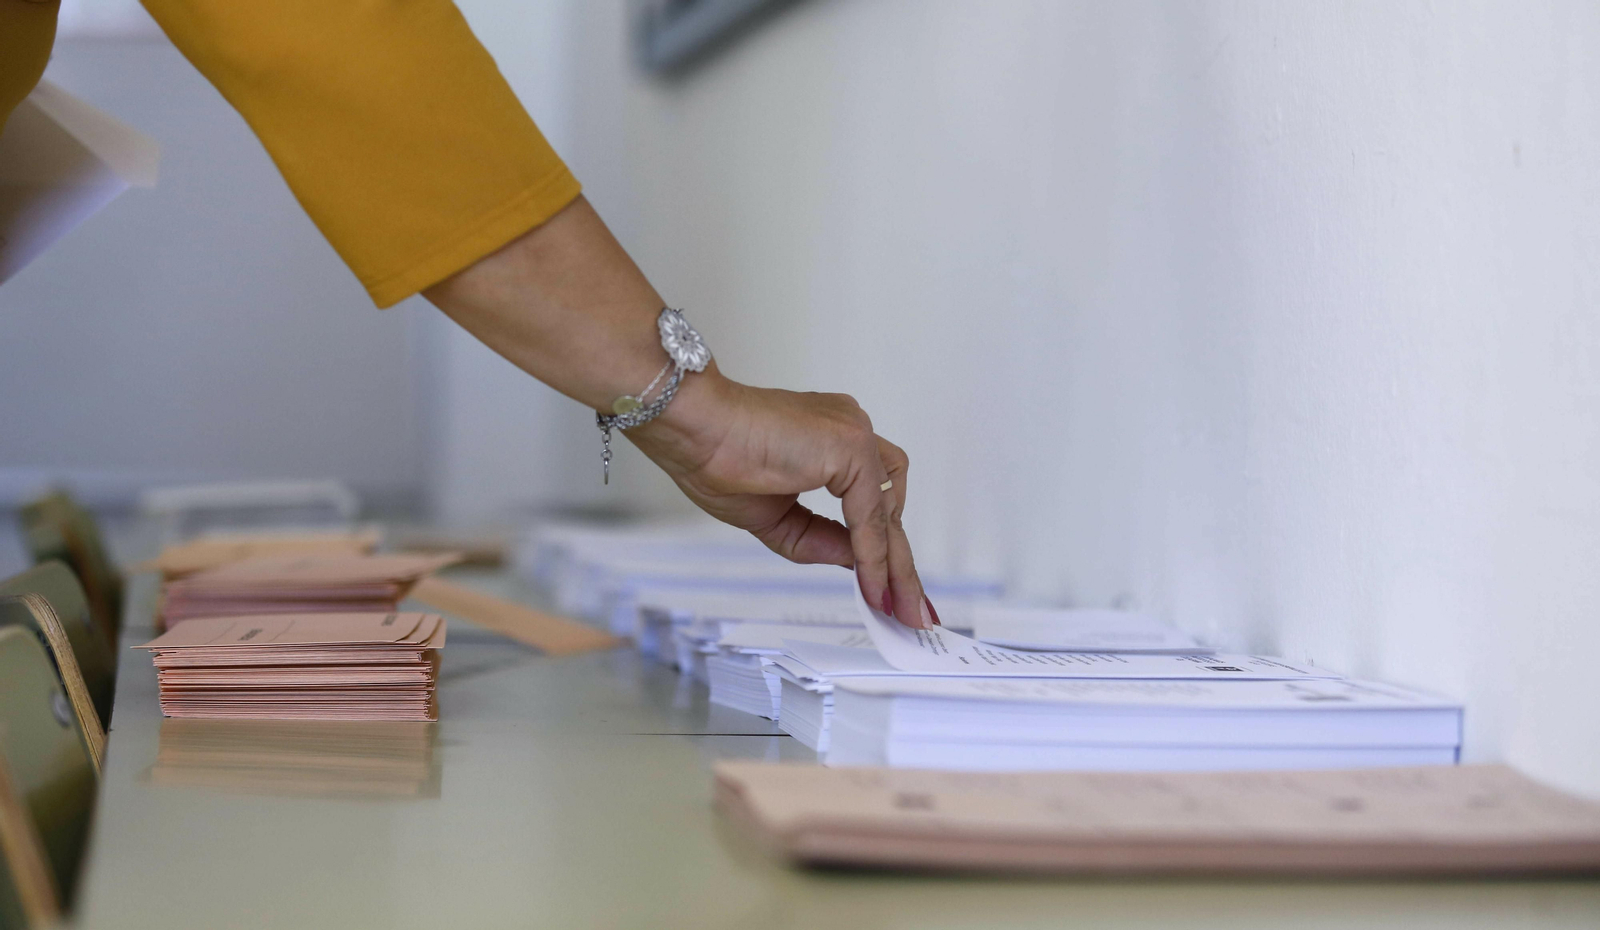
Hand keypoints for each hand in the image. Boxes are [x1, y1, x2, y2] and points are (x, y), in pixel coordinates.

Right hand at [629, 366, 934, 629]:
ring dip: (893, 561)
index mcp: (831, 438)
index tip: (885, 587)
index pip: (871, 496)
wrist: (691, 429)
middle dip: (898, 560)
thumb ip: (819, 539)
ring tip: (897, 606)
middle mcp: (850, 429)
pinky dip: (873, 553)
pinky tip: (872, 584)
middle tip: (909, 608)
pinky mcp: (852, 446)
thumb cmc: (714, 458)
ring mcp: (854, 434)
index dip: (878, 544)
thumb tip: (857, 563)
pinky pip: (870, 514)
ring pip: (888, 509)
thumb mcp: (775, 517)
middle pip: (889, 504)